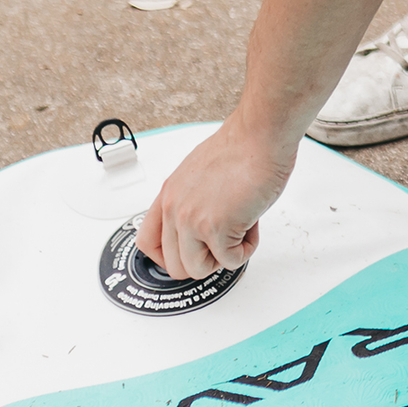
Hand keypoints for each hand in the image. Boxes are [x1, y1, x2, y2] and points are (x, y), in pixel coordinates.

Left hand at [136, 120, 294, 278]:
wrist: (260, 136)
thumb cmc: (242, 148)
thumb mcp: (200, 174)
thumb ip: (192, 201)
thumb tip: (203, 222)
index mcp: (168, 195)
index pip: (148, 243)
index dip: (169, 257)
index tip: (189, 254)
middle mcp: (175, 209)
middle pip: (174, 265)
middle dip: (204, 260)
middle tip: (223, 242)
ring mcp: (192, 221)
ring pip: (197, 270)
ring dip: (223, 258)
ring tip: (238, 231)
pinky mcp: (217, 228)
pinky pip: (230, 261)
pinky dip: (247, 249)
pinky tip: (252, 224)